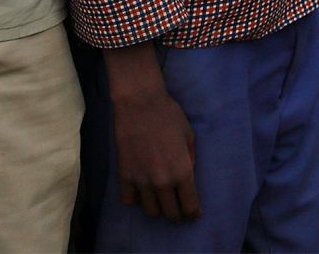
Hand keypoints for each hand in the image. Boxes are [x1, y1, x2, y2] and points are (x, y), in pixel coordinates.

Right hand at [104, 45, 197, 222]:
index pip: (189, 206)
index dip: (193, 213)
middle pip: (170, 214)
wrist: (140, 104)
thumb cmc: (169, 115)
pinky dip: (137, 199)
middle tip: (179, 209)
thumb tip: (188, 175)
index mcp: (182, 171)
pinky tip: (142, 190)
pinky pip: (130, 201)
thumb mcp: (189, 136)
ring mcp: (141, 181)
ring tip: (161, 198)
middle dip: (177, 215)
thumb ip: (190, 160)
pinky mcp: (124, 176)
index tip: (194, 214)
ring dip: (157, 207)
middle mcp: (162, 182)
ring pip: (150, 211)